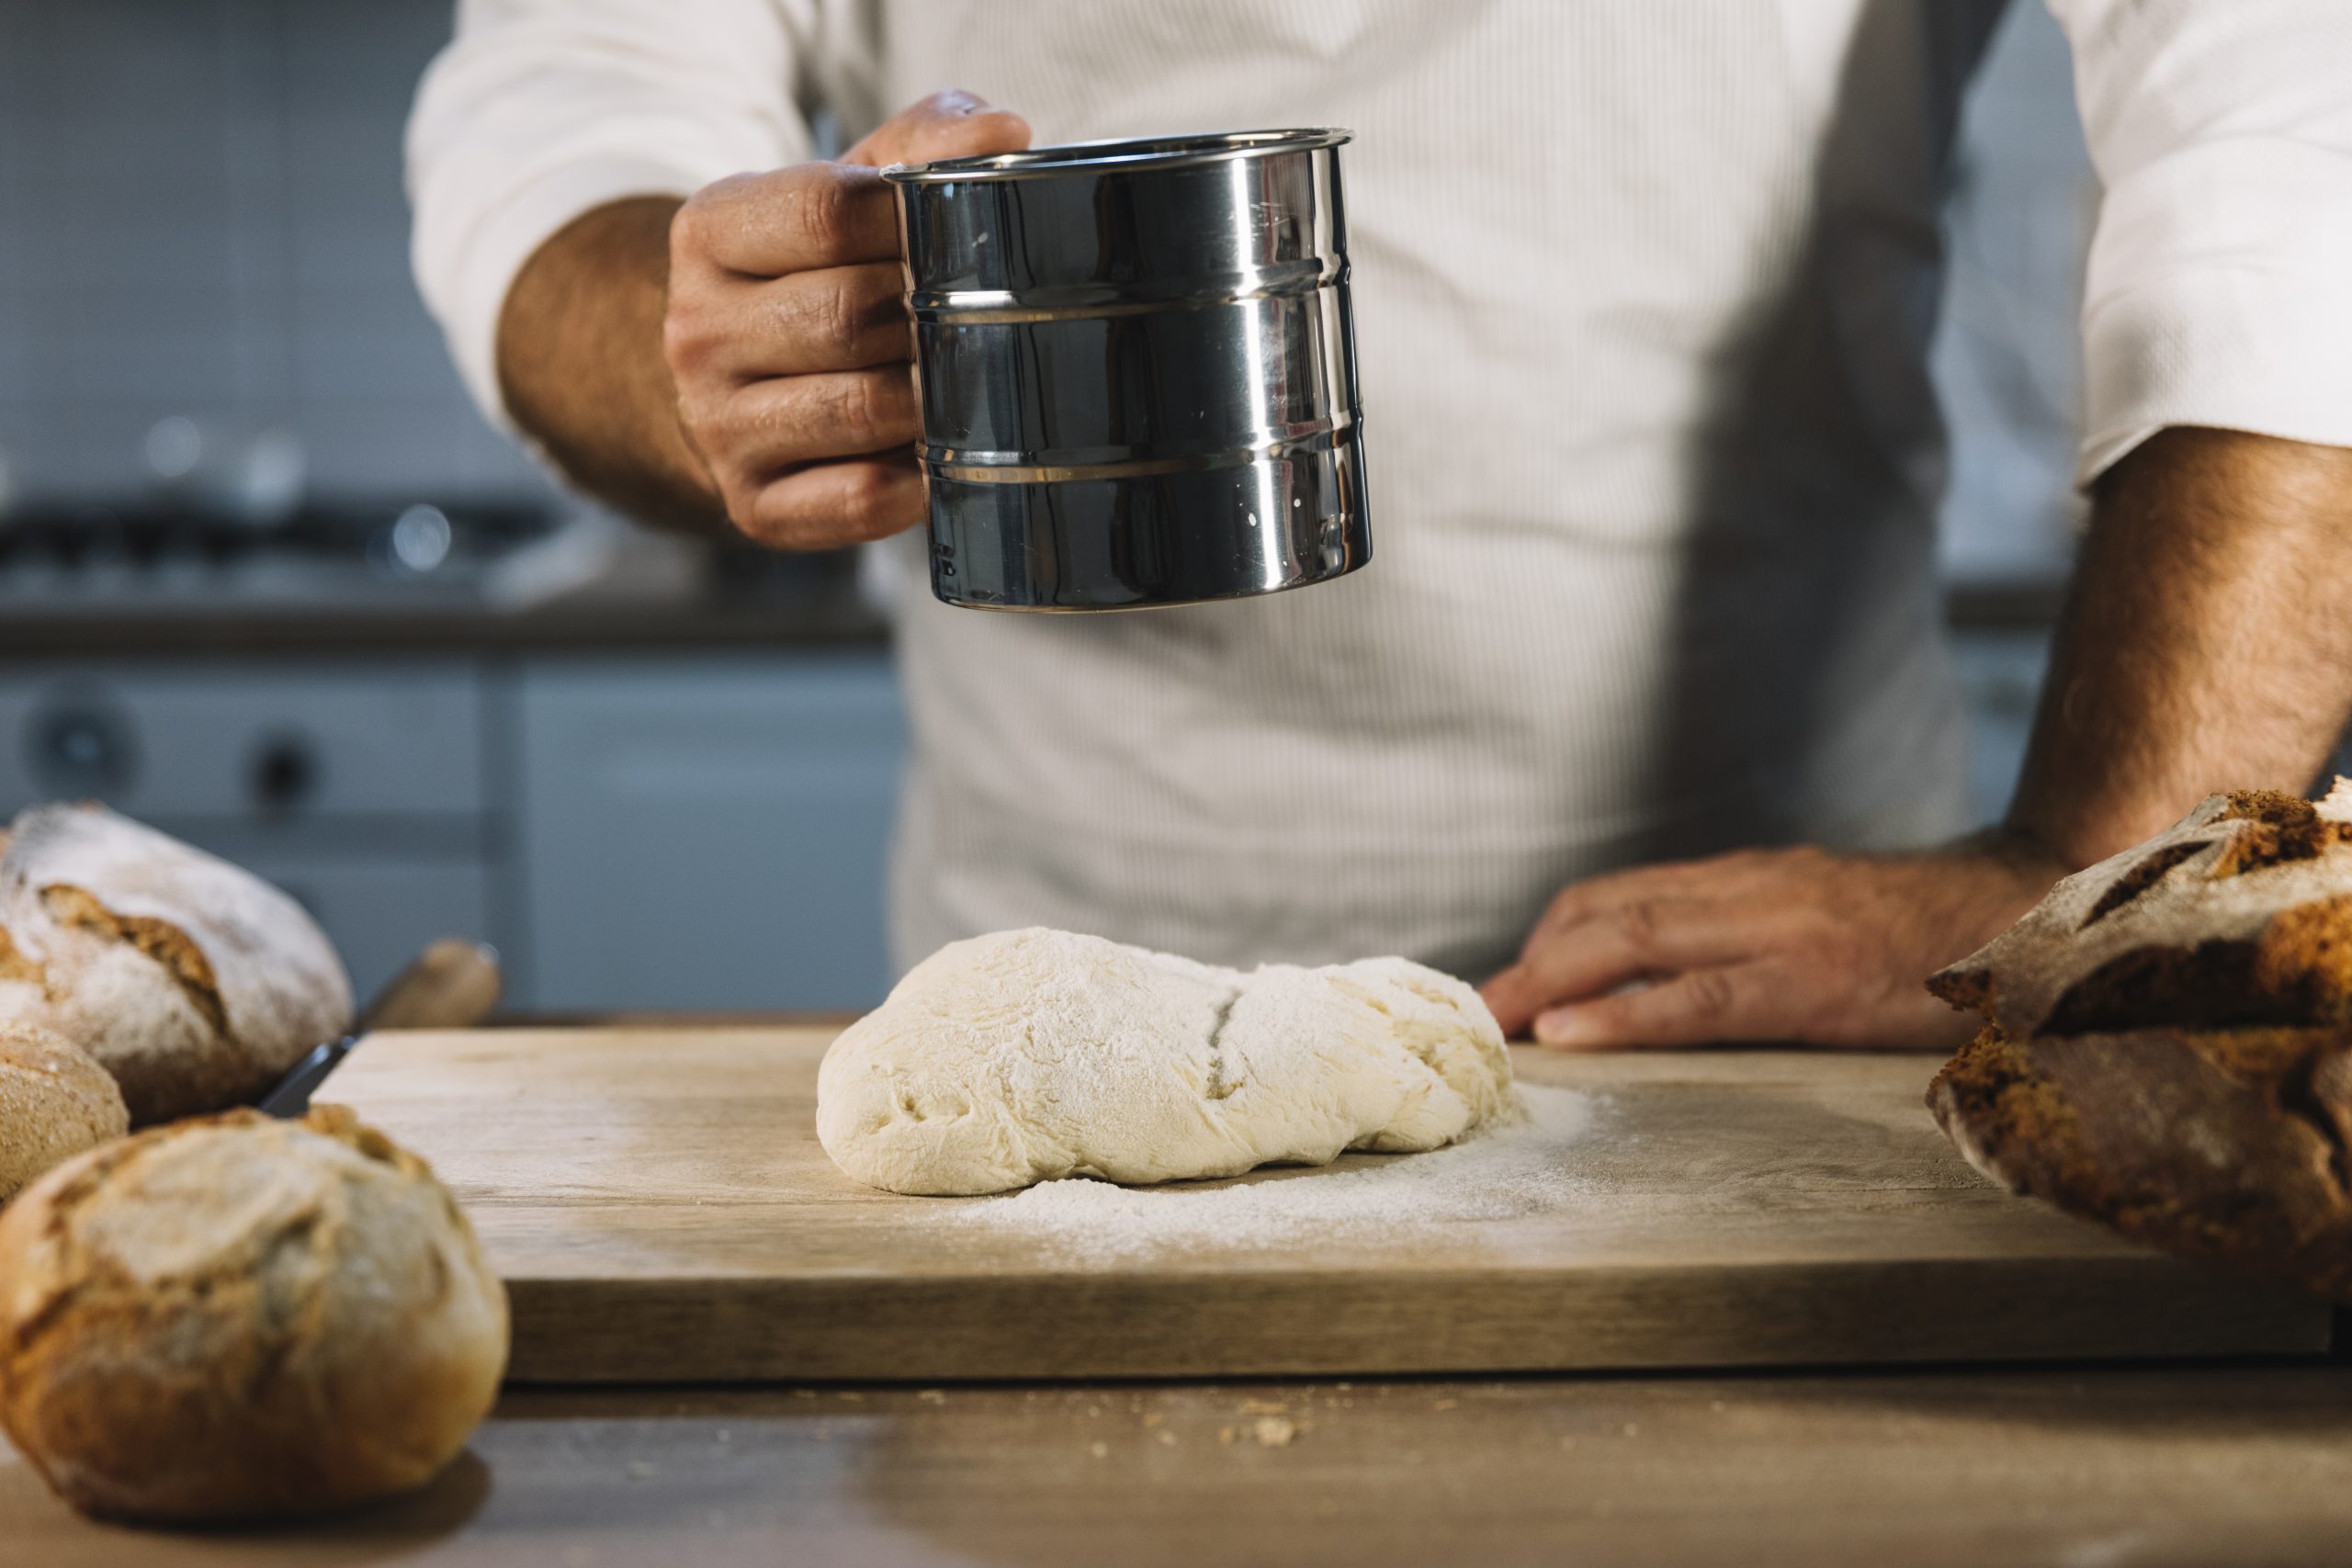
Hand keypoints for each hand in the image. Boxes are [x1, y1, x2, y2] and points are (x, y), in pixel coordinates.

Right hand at [663, 91, 1029, 548]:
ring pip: (859, 409)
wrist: (739, 380)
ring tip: (963, 382)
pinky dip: (916, 481)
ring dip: (930, 397)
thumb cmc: (819, 273)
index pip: (826, 213)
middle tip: (977, 317)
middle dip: (928, 316)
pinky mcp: (752, 504)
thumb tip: (1001, 133)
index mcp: (708, 231)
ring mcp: (717, 426)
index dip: (911, 222)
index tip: (957, 232)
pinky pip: (857, 498)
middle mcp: (695, 331)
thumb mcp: (853, 189)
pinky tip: (936, 456)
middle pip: (847, 316)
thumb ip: (923, 143)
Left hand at [1479, 835, 2070, 1050]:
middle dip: (1531, 965)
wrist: (2038, 913)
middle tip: (1472, 1013)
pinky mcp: (1816, 983)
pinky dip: (1624, 1017)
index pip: (1623, 897)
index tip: (1508, 981)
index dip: (1553, 939)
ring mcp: (1782, 932)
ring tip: (1497, 1024)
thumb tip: (1681, 985)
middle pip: (1608, 916)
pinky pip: (1701, 999)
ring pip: (1634, 944)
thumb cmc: (1934, 935)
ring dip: (1549, 985)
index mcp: (1754, 882)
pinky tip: (1572, 1038)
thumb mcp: (1831, 917)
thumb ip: (1759, 937)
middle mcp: (1754, 892)